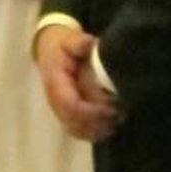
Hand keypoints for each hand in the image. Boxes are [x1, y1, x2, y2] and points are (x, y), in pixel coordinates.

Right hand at [35, 22, 119, 142]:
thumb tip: (87, 43)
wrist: (49, 50)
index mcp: (55, 82)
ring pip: (76, 130)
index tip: (111, 107)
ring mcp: (59, 110)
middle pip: (74, 121)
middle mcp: (54, 100)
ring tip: (118, 120)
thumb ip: (78, 42)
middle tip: (121, 114)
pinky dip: (94, 133)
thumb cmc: (62, 45)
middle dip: (98, 121)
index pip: (70, 104)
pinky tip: (111, 127)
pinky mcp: (66, 115)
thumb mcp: (69, 38)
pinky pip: (78, 131)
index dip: (90, 110)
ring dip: (97, 130)